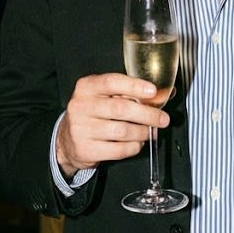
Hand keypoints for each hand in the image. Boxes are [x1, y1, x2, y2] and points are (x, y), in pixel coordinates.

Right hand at [55, 72, 169, 176]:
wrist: (68, 139)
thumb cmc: (93, 113)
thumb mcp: (105, 96)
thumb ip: (130, 93)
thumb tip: (164, 94)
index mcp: (86, 87)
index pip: (112, 82)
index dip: (134, 86)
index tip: (153, 91)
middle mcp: (81, 106)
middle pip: (121, 109)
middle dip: (148, 114)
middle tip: (162, 118)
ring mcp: (81, 129)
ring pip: (122, 131)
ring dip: (143, 132)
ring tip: (150, 132)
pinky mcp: (86, 149)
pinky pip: (119, 150)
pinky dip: (134, 147)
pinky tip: (137, 143)